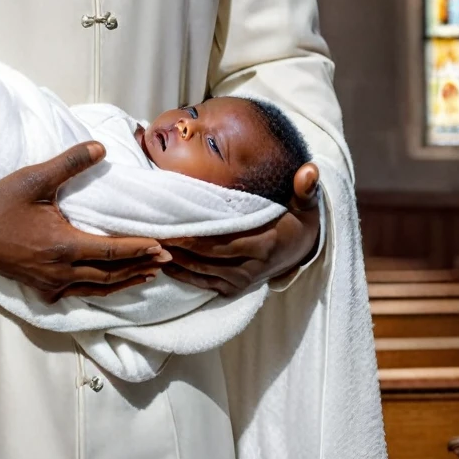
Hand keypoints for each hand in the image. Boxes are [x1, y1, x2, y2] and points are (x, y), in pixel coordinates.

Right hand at [0, 141, 171, 303]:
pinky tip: (106, 287)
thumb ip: (70, 163)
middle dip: (139, 267)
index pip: (111, 250)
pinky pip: (77, 294)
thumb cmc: (0, 202)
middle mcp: (60, 271)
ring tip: (147, 277)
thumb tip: (101, 147)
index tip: (162, 246)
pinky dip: (98, 291)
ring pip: (96, 289)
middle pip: (110, 274)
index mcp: (63, 245)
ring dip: (124, 283)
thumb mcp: (35, 177)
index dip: (139, 249)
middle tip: (166, 262)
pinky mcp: (40, 288)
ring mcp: (50, 283)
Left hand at [161, 162, 320, 296]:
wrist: (303, 251)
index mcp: (262, 244)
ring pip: (200, 273)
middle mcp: (250, 267)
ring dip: (174, 261)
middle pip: (203, 258)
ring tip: (149, 245)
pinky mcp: (234, 288)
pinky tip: (163, 263)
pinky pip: (203, 284)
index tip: (166, 226)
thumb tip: (309, 170)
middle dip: (175, 246)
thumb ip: (305, 188)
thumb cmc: (297, 221)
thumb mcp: (305, 204)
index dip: (191, 237)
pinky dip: (182, 275)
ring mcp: (241, 280)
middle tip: (148, 232)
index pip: (219, 242)